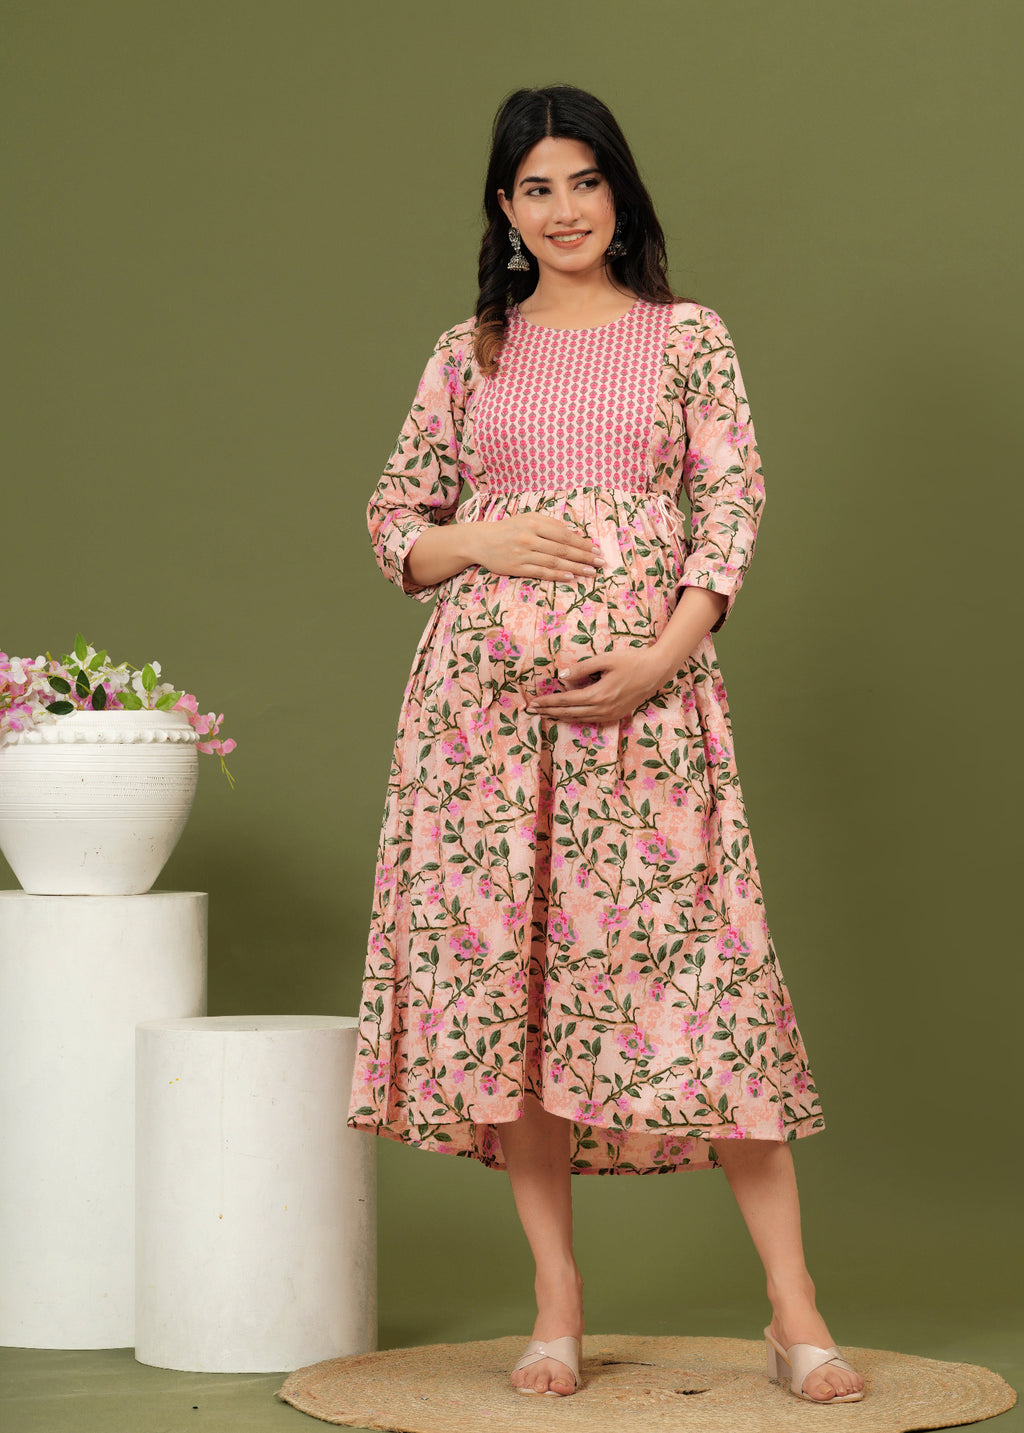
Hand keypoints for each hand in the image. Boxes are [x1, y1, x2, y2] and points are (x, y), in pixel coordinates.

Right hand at [470, 512, 603, 581]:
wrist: (481, 541)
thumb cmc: (508, 529)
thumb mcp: (528, 518)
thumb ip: (550, 523)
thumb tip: (574, 532)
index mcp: (534, 523)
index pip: (564, 534)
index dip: (582, 543)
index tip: (596, 549)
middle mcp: (529, 538)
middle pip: (562, 549)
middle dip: (584, 556)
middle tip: (600, 562)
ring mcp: (523, 554)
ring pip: (554, 562)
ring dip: (575, 568)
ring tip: (591, 572)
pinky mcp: (517, 568)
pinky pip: (541, 572)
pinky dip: (557, 575)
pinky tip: (571, 577)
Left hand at [524, 647, 670, 723]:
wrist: (656, 672)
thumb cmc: (631, 661)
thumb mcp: (605, 659)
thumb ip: (582, 668)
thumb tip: (561, 676)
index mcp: (599, 694)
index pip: (566, 700)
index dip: (548, 702)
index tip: (534, 702)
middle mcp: (603, 708)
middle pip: (569, 713)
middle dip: (549, 712)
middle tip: (532, 711)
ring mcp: (610, 714)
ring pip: (578, 719)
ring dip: (559, 716)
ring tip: (544, 714)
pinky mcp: (615, 715)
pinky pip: (590, 720)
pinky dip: (575, 718)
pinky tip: (566, 715)